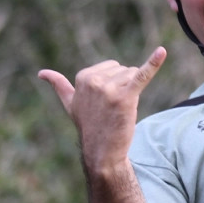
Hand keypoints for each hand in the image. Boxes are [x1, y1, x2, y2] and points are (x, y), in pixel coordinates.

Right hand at [38, 47, 166, 175]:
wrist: (102, 151)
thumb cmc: (88, 125)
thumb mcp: (70, 103)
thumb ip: (59, 85)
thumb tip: (41, 73)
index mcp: (83, 77)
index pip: (112, 67)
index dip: (113, 84)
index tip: (104, 102)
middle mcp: (94, 80)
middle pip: (124, 70)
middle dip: (124, 86)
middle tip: (113, 108)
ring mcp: (109, 88)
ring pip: (133, 75)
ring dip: (132, 92)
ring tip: (120, 110)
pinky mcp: (126, 97)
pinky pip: (142, 75)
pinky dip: (153, 63)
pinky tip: (162, 51)